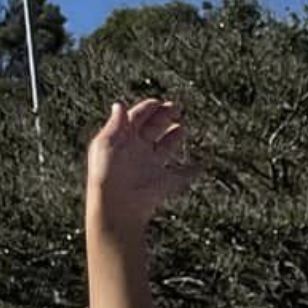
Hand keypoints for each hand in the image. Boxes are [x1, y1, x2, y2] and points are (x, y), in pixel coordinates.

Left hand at [87, 99, 192, 234]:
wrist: (118, 205)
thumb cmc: (107, 174)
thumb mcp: (106, 144)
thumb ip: (116, 124)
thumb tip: (120, 104)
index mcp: (123, 139)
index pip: (136, 118)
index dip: (147, 109)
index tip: (158, 102)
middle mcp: (138, 150)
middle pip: (153, 128)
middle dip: (164, 117)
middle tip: (176, 107)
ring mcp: (153, 166)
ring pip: (167, 147)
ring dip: (175, 137)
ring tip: (183, 127)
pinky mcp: (166, 182)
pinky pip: (183, 174)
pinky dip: (194, 170)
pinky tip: (201, 165)